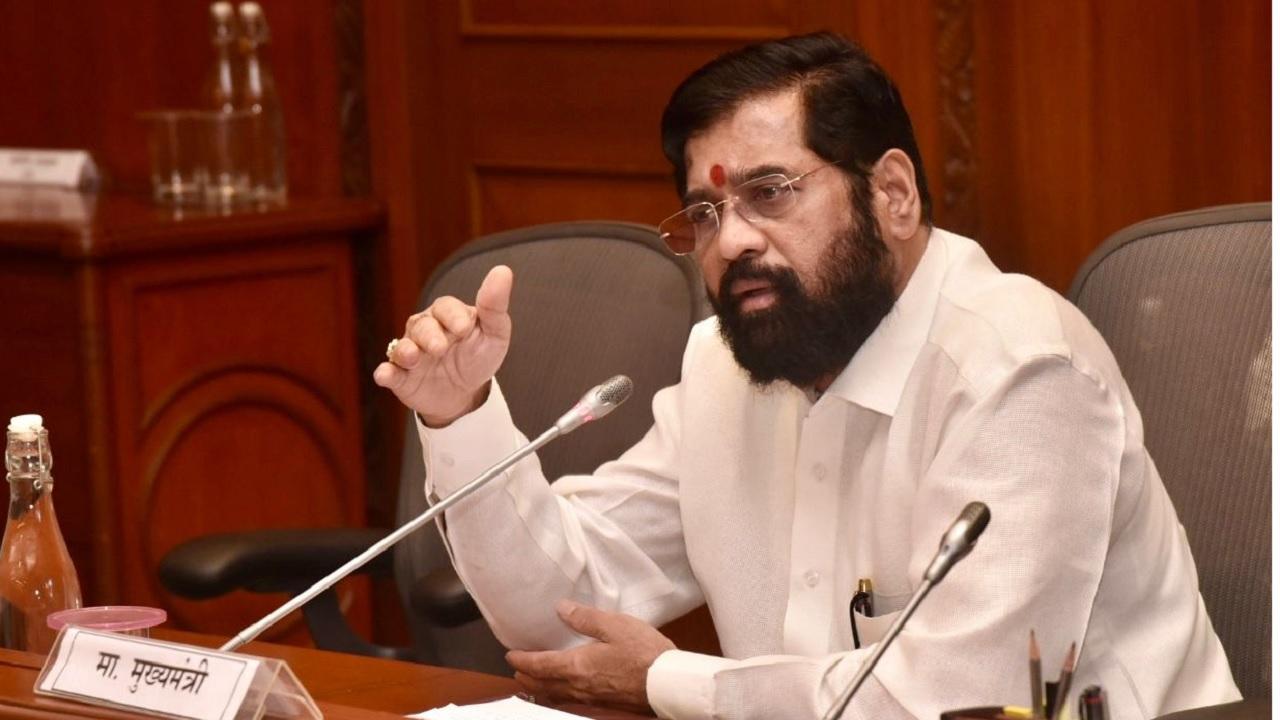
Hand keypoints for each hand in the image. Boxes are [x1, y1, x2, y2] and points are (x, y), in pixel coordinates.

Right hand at [374, 265, 513, 425]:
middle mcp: (425, 330)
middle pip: (421, 326)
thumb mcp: (494, 333)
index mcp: (447, 315)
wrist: (468, 393)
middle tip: (440, 347)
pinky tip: (384, 375)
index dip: (452, 316)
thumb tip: (502, 270)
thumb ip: (495, 305)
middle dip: (429, 336)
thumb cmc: (479, 356)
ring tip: (412, 357)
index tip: (464, 328)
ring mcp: (411, 353)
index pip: (445, 308)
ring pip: (402, 347)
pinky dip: (385, 373)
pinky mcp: (402, 378)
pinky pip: (390, 372)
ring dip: (405, 351)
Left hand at [506, 600, 675, 712]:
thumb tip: (561, 609)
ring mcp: (592, 697)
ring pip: (556, 695)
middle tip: (517, 669)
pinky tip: (566, 687)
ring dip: (540, 687)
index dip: (522, 660)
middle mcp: (579, 685)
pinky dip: (559, 693)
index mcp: (577, 665)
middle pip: (543, 685)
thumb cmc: (644, 653)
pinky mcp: (604, 702)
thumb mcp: (614, 625)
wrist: (667, 683)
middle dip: (526, 677)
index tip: (511, 655)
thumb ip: (585, 618)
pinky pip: (572, 699)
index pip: (539, 665)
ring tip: (535, 679)